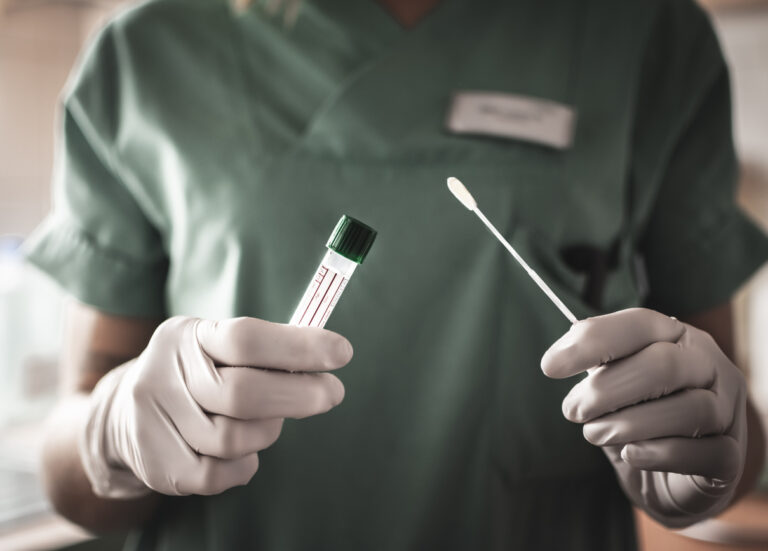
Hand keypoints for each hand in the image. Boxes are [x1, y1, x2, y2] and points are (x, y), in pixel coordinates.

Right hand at [80, 316, 351, 496]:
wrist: (123, 415)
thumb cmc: (197, 374)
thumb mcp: (217, 345)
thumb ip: (266, 349)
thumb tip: (327, 355)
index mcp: (188, 336)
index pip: (246, 338)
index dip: (298, 347)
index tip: (342, 353)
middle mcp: (164, 374)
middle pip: (243, 393)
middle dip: (299, 395)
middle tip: (332, 393)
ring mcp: (154, 421)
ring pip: (235, 438)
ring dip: (267, 431)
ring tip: (270, 421)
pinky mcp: (158, 465)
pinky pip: (220, 473)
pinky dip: (246, 464)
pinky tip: (247, 450)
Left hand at [541, 308, 746, 526]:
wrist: (667, 478)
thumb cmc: (636, 418)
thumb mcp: (611, 388)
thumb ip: (595, 367)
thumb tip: (558, 357)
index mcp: (677, 337)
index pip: (640, 324)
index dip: (594, 341)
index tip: (550, 366)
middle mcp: (709, 365)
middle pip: (663, 365)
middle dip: (607, 389)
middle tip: (571, 411)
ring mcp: (727, 410)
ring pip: (689, 408)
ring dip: (629, 423)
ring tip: (595, 434)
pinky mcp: (731, 457)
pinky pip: (705, 452)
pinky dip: (661, 453)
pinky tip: (631, 454)